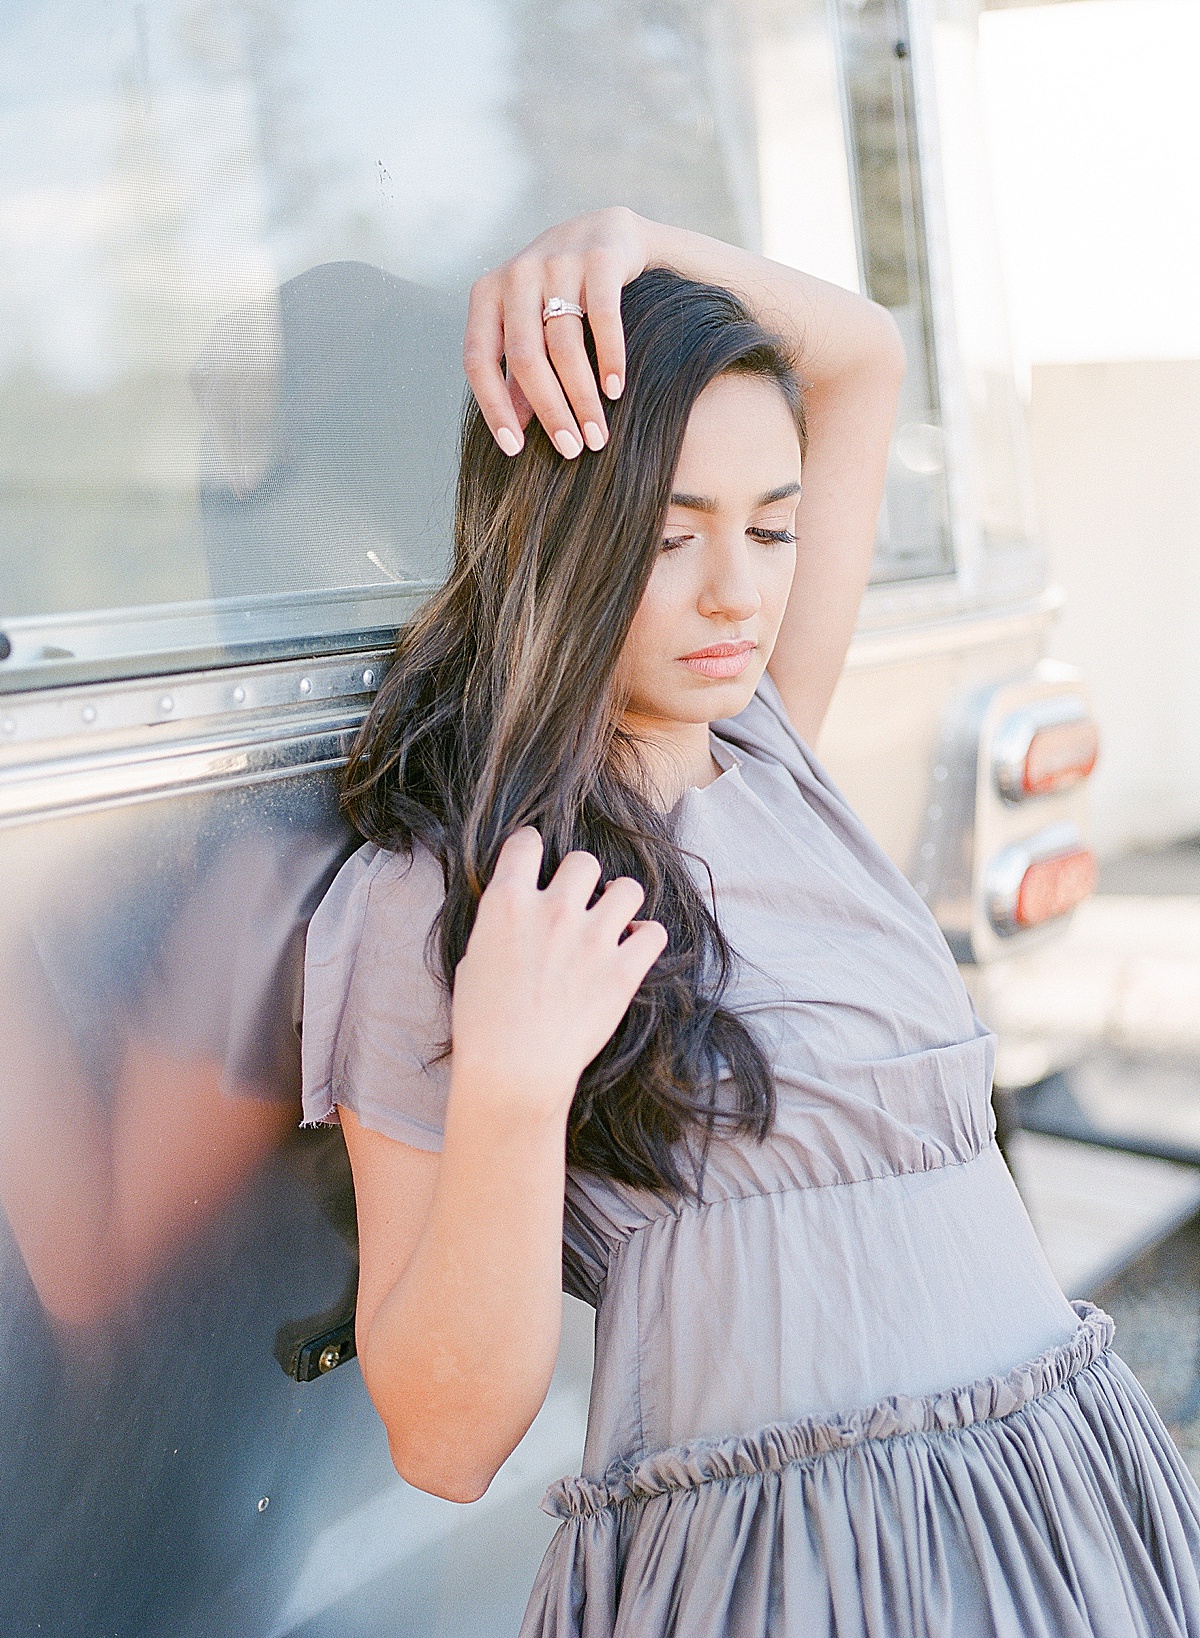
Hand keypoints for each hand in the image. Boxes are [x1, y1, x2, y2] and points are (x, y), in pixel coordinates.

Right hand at [450, 828, 667, 1123]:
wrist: (512, 1072)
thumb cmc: (482, 1025)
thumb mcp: (473, 960)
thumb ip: (500, 927)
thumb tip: (518, 919)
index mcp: (507, 903)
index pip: (526, 843)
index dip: (531, 848)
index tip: (535, 861)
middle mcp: (552, 910)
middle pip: (584, 861)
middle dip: (582, 879)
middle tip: (577, 905)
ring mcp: (592, 939)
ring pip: (628, 888)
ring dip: (620, 903)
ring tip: (612, 924)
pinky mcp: (623, 971)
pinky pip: (655, 933)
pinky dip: (646, 940)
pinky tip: (632, 952)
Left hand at [463, 207, 652, 461]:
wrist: (609, 232)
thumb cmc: (561, 292)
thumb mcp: (530, 326)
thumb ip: (518, 374)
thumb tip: (514, 432)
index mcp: (487, 294)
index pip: (478, 359)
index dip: (493, 408)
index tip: (515, 450)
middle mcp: (516, 274)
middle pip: (525, 358)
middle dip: (550, 411)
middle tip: (572, 450)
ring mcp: (556, 261)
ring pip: (565, 345)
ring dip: (582, 397)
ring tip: (597, 434)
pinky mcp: (599, 257)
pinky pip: (602, 318)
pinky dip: (610, 358)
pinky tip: (615, 391)